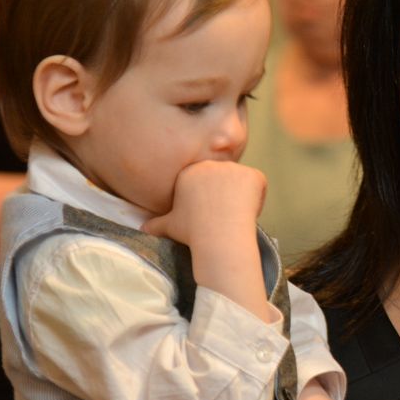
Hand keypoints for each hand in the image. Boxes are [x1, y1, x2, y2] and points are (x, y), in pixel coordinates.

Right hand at [143, 160, 270, 319]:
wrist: (218, 234)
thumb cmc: (193, 232)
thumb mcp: (170, 226)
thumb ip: (156, 224)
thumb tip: (142, 230)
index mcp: (189, 172)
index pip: (205, 181)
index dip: (209, 199)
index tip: (209, 215)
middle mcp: (211, 165)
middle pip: (222, 179)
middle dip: (224, 195)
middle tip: (223, 216)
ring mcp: (233, 167)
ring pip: (240, 182)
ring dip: (240, 196)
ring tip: (233, 215)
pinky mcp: (253, 174)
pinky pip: (258, 184)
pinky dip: (256, 197)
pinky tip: (247, 210)